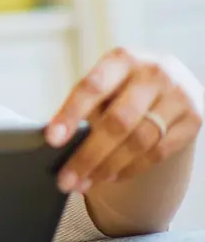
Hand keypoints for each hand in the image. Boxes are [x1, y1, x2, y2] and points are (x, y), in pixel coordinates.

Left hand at [48, 47, 203, 192]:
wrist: (171, 82)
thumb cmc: (124, 85)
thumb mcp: (106, 81)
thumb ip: (85, 105)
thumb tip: (57, 141)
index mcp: (123, 59)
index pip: (93, 87)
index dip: (71, 114)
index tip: (52, 140)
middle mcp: (155, 73)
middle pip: (118, 122)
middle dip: (88, 155)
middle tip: (65, 179)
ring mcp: (179, 96)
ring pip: (139, 141)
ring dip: (108, 167)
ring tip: (84, 183)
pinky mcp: (194, 119)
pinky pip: (158, 152)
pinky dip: (131, 168)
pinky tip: (110, 177)